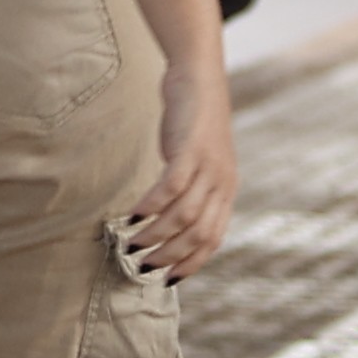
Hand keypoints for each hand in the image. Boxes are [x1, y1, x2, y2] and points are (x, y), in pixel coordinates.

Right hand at [125, 63, 234, 277]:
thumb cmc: (194, 122)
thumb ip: (192, 189)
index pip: (213, 240)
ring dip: (156, 234)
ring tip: (131, 243)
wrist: (199, 77)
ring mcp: (208, 166)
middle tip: (142, 266)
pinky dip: (151, 205)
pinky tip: (133, 216)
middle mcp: (222, 182)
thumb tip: (170, 222)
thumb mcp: (200, 161)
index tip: (167, 279)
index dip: (191, 263)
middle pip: (198, 233)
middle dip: (169, 255)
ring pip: (183, 214)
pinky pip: (171, 186)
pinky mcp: (190, 148)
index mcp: (226, 190)